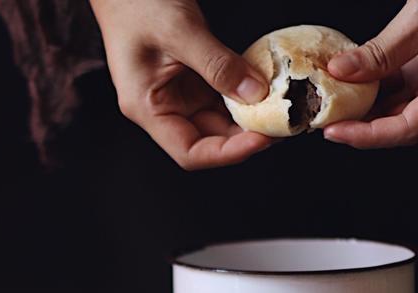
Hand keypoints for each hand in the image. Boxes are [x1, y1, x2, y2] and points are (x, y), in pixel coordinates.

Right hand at [89, 0, 271, 169]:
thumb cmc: (137, 3)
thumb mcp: (180, 30)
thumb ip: (218, 65)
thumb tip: (256, 94)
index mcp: (147, 108)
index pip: (189, 151)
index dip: (226, 153)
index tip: (260, 140)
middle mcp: (162, 108)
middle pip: (207, 140)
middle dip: (243, 137)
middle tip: (280, 125)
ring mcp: (176, 95)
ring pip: (217, 121)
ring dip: (247, 119)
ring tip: (278, 110)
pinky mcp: (190, 80)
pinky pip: (220, 97)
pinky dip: (243, 96)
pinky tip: (264, 90)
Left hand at [325, 0, 417, 147]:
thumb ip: (383, 49)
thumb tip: (340, 70)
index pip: (405, 129)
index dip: (364, 136)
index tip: (332, 131)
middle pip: (399, 124)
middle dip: (359, 125)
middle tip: (325, 119)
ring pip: (399, 108)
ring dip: (365, 107)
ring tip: (333, 100)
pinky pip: (402, 87)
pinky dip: (375, 87)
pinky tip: (352, 81)